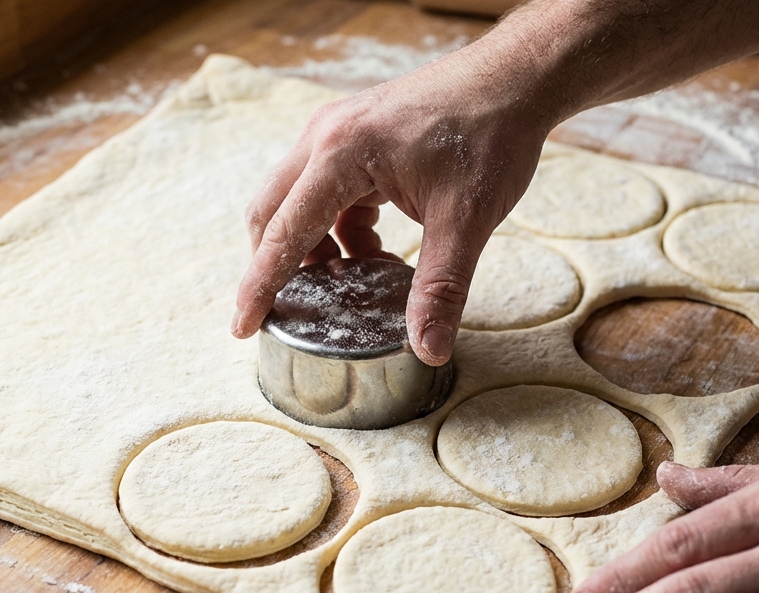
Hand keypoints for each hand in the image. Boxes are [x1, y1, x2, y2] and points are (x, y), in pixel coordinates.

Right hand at [231, 31, 559, 365]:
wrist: (516, 79)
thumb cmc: (491, 134)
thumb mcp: (466, 219)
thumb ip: (441, 287)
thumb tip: (429, 349)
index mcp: (340, 154)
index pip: (284, 233)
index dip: (260, 285)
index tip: (242, 326)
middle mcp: (325, 137)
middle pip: (272, 214)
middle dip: (276, 266)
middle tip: (289, 310)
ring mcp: (335, 132)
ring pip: (296, 202)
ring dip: (313, 247)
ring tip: (350, 281)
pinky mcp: (353, 135)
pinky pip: (324, 190)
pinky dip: (337, 227)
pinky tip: (373, 250)